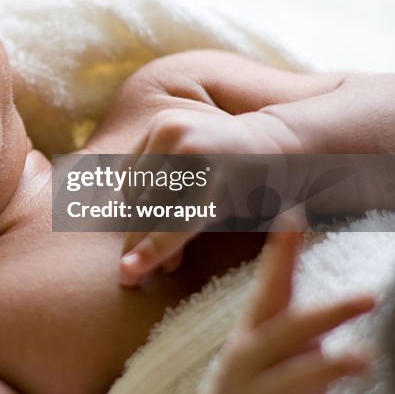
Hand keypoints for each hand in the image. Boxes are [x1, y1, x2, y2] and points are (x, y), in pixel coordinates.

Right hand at [119, 107, 301, 285]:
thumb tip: (149, 265)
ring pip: (134, 189)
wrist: (268, 143)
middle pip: (148, 206)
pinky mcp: (162, 121)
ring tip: (150, 233)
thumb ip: (185, 236)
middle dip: (139, 240)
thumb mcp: (226, 219)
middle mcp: (193, 149)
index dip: (149, 251)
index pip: (176, 222)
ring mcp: (174, 129)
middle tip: (132, 272)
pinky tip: (150, 200)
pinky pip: (131, 168)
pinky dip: (135, 189)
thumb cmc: (252, 193)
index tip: (126, 272)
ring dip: (137, 216)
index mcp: (219, 179)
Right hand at [186, 232, 373, 393]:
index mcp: (252, 334)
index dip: (280, 252)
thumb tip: (322, 325)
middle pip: (287, 332)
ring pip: (290, 381)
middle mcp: (247, 359)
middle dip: (326, 313)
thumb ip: (292, 330)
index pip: (270, 287)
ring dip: (325, 369)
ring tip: (362, 359)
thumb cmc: (247, 383)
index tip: (293, 214)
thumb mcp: (266, 349)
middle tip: (369, 296)